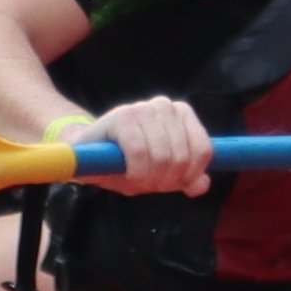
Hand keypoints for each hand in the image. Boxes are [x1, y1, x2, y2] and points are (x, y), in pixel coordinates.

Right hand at [83, 93, 214, 196]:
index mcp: (181, 114)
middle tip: (147, 184)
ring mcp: (144, 108)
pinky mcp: (122, 116)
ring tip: (135, 178)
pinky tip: (126, 172)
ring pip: (162, 156)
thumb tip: (202, 185)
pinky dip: (135, 170)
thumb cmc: (126, 162)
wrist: (87, 154)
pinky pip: (139, 151)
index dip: (189, 175)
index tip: (173, 184)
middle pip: (181, 157)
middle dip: (165, 180)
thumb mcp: (160, 174)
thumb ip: (185, 179)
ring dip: (148, 178)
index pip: (203, 150)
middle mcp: (165, 106)